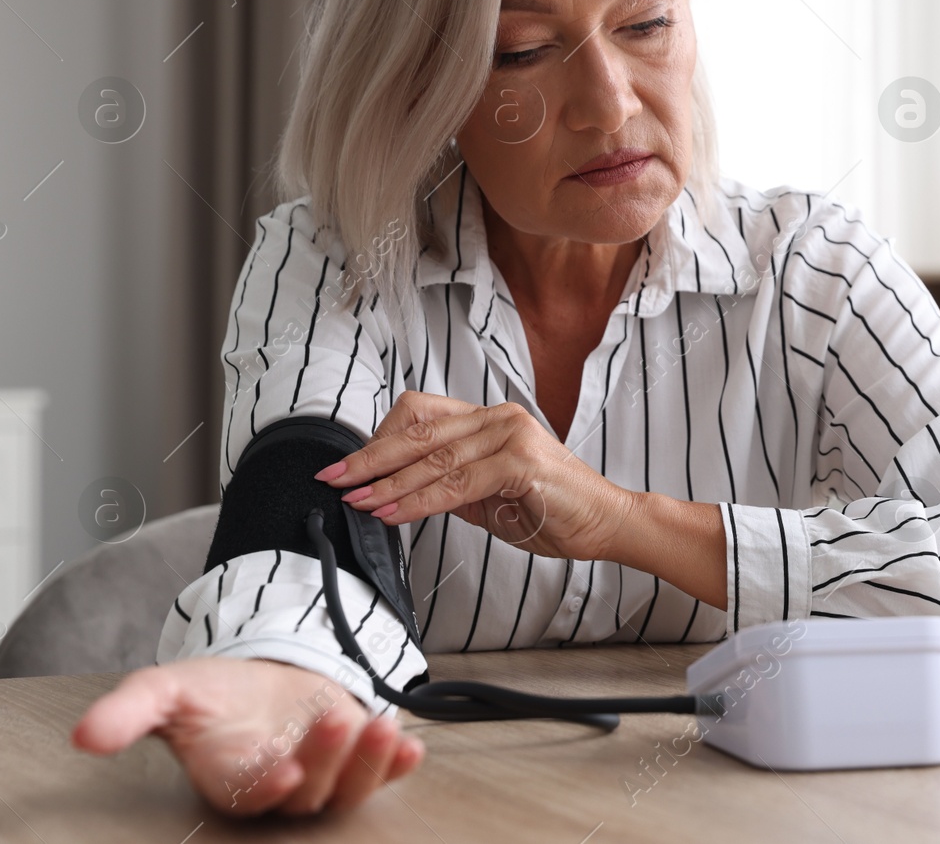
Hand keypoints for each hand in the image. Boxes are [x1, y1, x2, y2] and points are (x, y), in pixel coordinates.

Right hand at [71, 658, 424, 815]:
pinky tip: (411, 747)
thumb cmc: (213, 695)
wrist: (262, 678)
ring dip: (367, 762)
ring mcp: (322, 777)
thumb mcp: (167, 690)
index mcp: (231, 780)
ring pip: (347, 787)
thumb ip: (130, 712)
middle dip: (325, 759)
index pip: (249, 797)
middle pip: (307, 793)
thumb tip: (85, 735)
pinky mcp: (356, 761)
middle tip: (334, 717)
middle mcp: (280, 788)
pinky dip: (397, 764)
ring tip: (383, 727)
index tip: (282, 773)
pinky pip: (380, 774)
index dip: (266, 788)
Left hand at [316, 390, 637, 559]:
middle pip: (419, 431)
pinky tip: (393, 513)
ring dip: (388, 484)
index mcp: (490, 420)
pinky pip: (456, 484)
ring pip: (433, 459)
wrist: (605, 523)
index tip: (349, 466)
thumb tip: (402, 494)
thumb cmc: (554, 511)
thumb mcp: (491, 498)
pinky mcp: (520, 462)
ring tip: (357, 501)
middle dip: (370, 458)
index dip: (380, 439)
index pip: (422, 415)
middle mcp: (498, 418)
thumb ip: (452, 488)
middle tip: (334, 478)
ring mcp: (511, 435)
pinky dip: (419, 501)